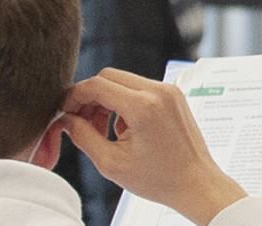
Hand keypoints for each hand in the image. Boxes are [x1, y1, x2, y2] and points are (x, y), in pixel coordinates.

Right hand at [64, 68, 245, 225]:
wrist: (197, 184)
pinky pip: (139, 88)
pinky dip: (124, 102)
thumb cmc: (159, 179)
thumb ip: (83, 136)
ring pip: (123, 81)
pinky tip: (123, 130)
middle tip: (81, 122)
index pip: (97, 85)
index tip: (64, 111)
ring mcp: (169, 90)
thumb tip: (66, 119)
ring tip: (102, 130)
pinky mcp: (174, 94)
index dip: (74, 96)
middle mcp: (158, 90)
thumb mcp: (111, 163)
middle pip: (109, 76)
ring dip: (106, 100)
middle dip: (90, 97)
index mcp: (143, 106)